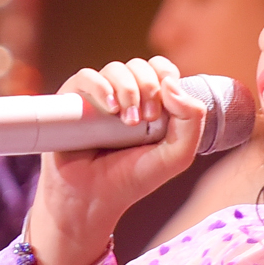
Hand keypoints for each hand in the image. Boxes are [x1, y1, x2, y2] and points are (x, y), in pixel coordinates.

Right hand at [24, 55, 207, 264]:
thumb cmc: (133, 178)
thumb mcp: (177, 156)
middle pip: (140, 66)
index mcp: (150, 102)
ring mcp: (97, 96)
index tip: (164, 105)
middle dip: (149, 87)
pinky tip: (110, 109)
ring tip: (128, 122)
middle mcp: (124, 95)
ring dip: (128, 89)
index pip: (161, 69)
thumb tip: (172, 83)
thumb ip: (192, 119)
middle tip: (148, 119)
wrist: (92, 198)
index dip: (166, 75)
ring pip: (115, 68)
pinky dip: (100, 87)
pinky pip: (86, 76)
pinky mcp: (72, 100)